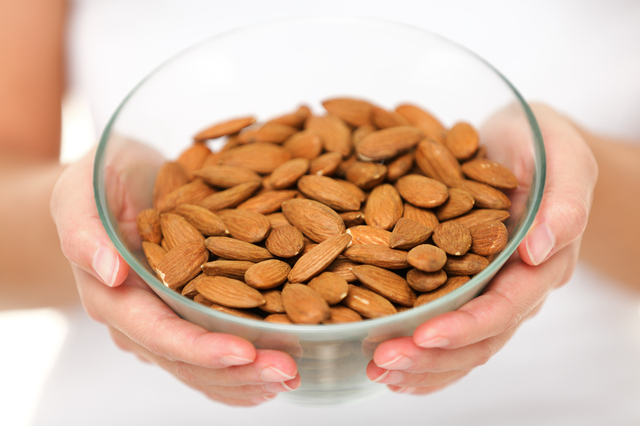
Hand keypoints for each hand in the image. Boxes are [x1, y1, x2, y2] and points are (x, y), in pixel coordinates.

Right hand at [50, 148, 299, 405]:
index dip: (201, 348)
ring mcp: (166, 322)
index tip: (245, 352)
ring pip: (205, 368)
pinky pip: (216, 353)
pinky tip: (277, 377)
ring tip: (292, 378)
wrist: (116, 187)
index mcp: (114, 296)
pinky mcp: (189, 315)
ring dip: (249, 379)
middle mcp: (140, 320)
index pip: (158, 333)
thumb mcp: (81, 190)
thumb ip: (84, 229)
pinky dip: (247, 369)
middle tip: (287, 372)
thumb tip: (110, 272)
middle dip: (239, 372)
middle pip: (188, 361)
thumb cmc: (100, 182)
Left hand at [366, 103, 597, 393]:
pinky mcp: (464, 285)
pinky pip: (446, 328)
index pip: (505, 306)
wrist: (525, 145)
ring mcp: (489, 290)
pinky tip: (391, 368)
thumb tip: (541, 247)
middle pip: (478, 339)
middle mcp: (515, 287)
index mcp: (541, 263)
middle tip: (382, 362)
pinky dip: (421, 353)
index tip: (423, 334)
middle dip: (430, 356)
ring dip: (420, 364)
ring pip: (460, 344)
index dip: (466, 325)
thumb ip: (563, 198)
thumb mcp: (563, 155)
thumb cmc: (542, 144)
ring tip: (377, 370)